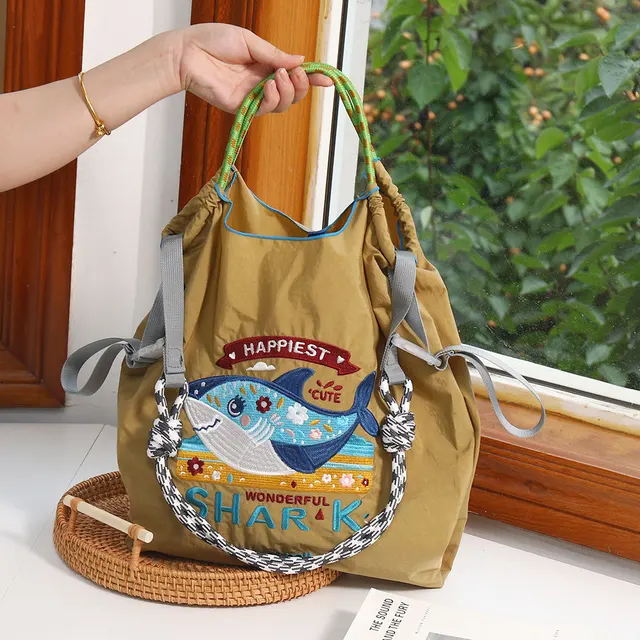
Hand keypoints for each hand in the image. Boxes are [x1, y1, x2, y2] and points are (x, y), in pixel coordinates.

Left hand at [174, 24, 332, 115]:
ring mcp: (253, 96)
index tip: (327, 78)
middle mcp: (261, 82)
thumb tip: (299, 61)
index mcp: (265, 64)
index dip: (311, 78)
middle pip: (293, 94)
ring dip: (288, 91)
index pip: (293, 74)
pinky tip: (269, 86)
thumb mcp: (249, 41)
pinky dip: (273, 99)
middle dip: (302, 85)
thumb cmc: (212, 40)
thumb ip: (274, 54)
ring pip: (283, 104)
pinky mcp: (242, 108)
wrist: (187, 53)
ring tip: (279, 77)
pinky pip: (266, 110)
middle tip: (298, 74)